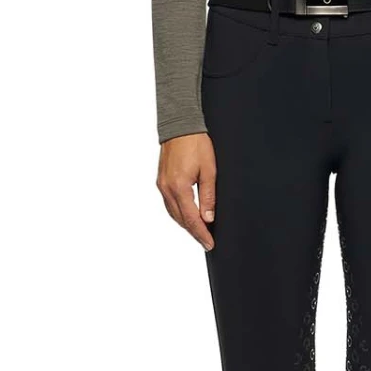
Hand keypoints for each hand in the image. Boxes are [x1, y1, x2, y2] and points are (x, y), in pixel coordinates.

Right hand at [157, 131, 216, 249]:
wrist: (180, 126)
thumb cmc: (196, 144)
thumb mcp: (209, 170)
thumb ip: (208, 196)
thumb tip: (208, 218)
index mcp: (179, 187)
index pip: (191, 219)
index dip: (201, 233)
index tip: (209, 243)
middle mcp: (167, 189)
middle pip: (180, 219)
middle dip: (194, 232)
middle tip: (206, 241)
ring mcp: (162, 185)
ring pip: (173, 213)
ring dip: (186, 224)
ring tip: (199, 232)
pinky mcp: (161, 181)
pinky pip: (169, 204)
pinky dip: (178, 213)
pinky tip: (187, 216)